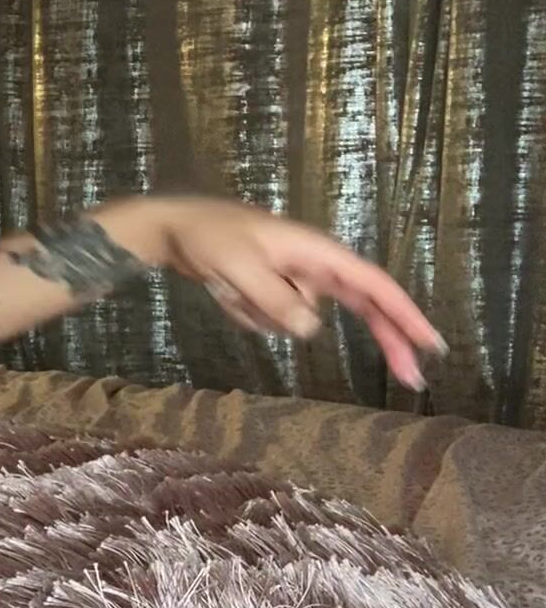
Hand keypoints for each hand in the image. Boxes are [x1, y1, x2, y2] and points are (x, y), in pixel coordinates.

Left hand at [139, 196, 443, 389]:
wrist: (175, 228)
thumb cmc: (210, 238)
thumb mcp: (240, 269)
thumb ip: (275, 299)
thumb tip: (311, 329)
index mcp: (318, 253)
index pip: (374, 286)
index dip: (405, 315)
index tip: (432, 343)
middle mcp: (314, 267)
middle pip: (363, 308)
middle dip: (385, 339)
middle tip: (411, 379)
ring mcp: (294, 280)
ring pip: (297, 321)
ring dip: (262, 313)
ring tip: (227, 283)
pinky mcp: (274, 291)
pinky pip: (270, 320)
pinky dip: (247, 312)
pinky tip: (225, 289)